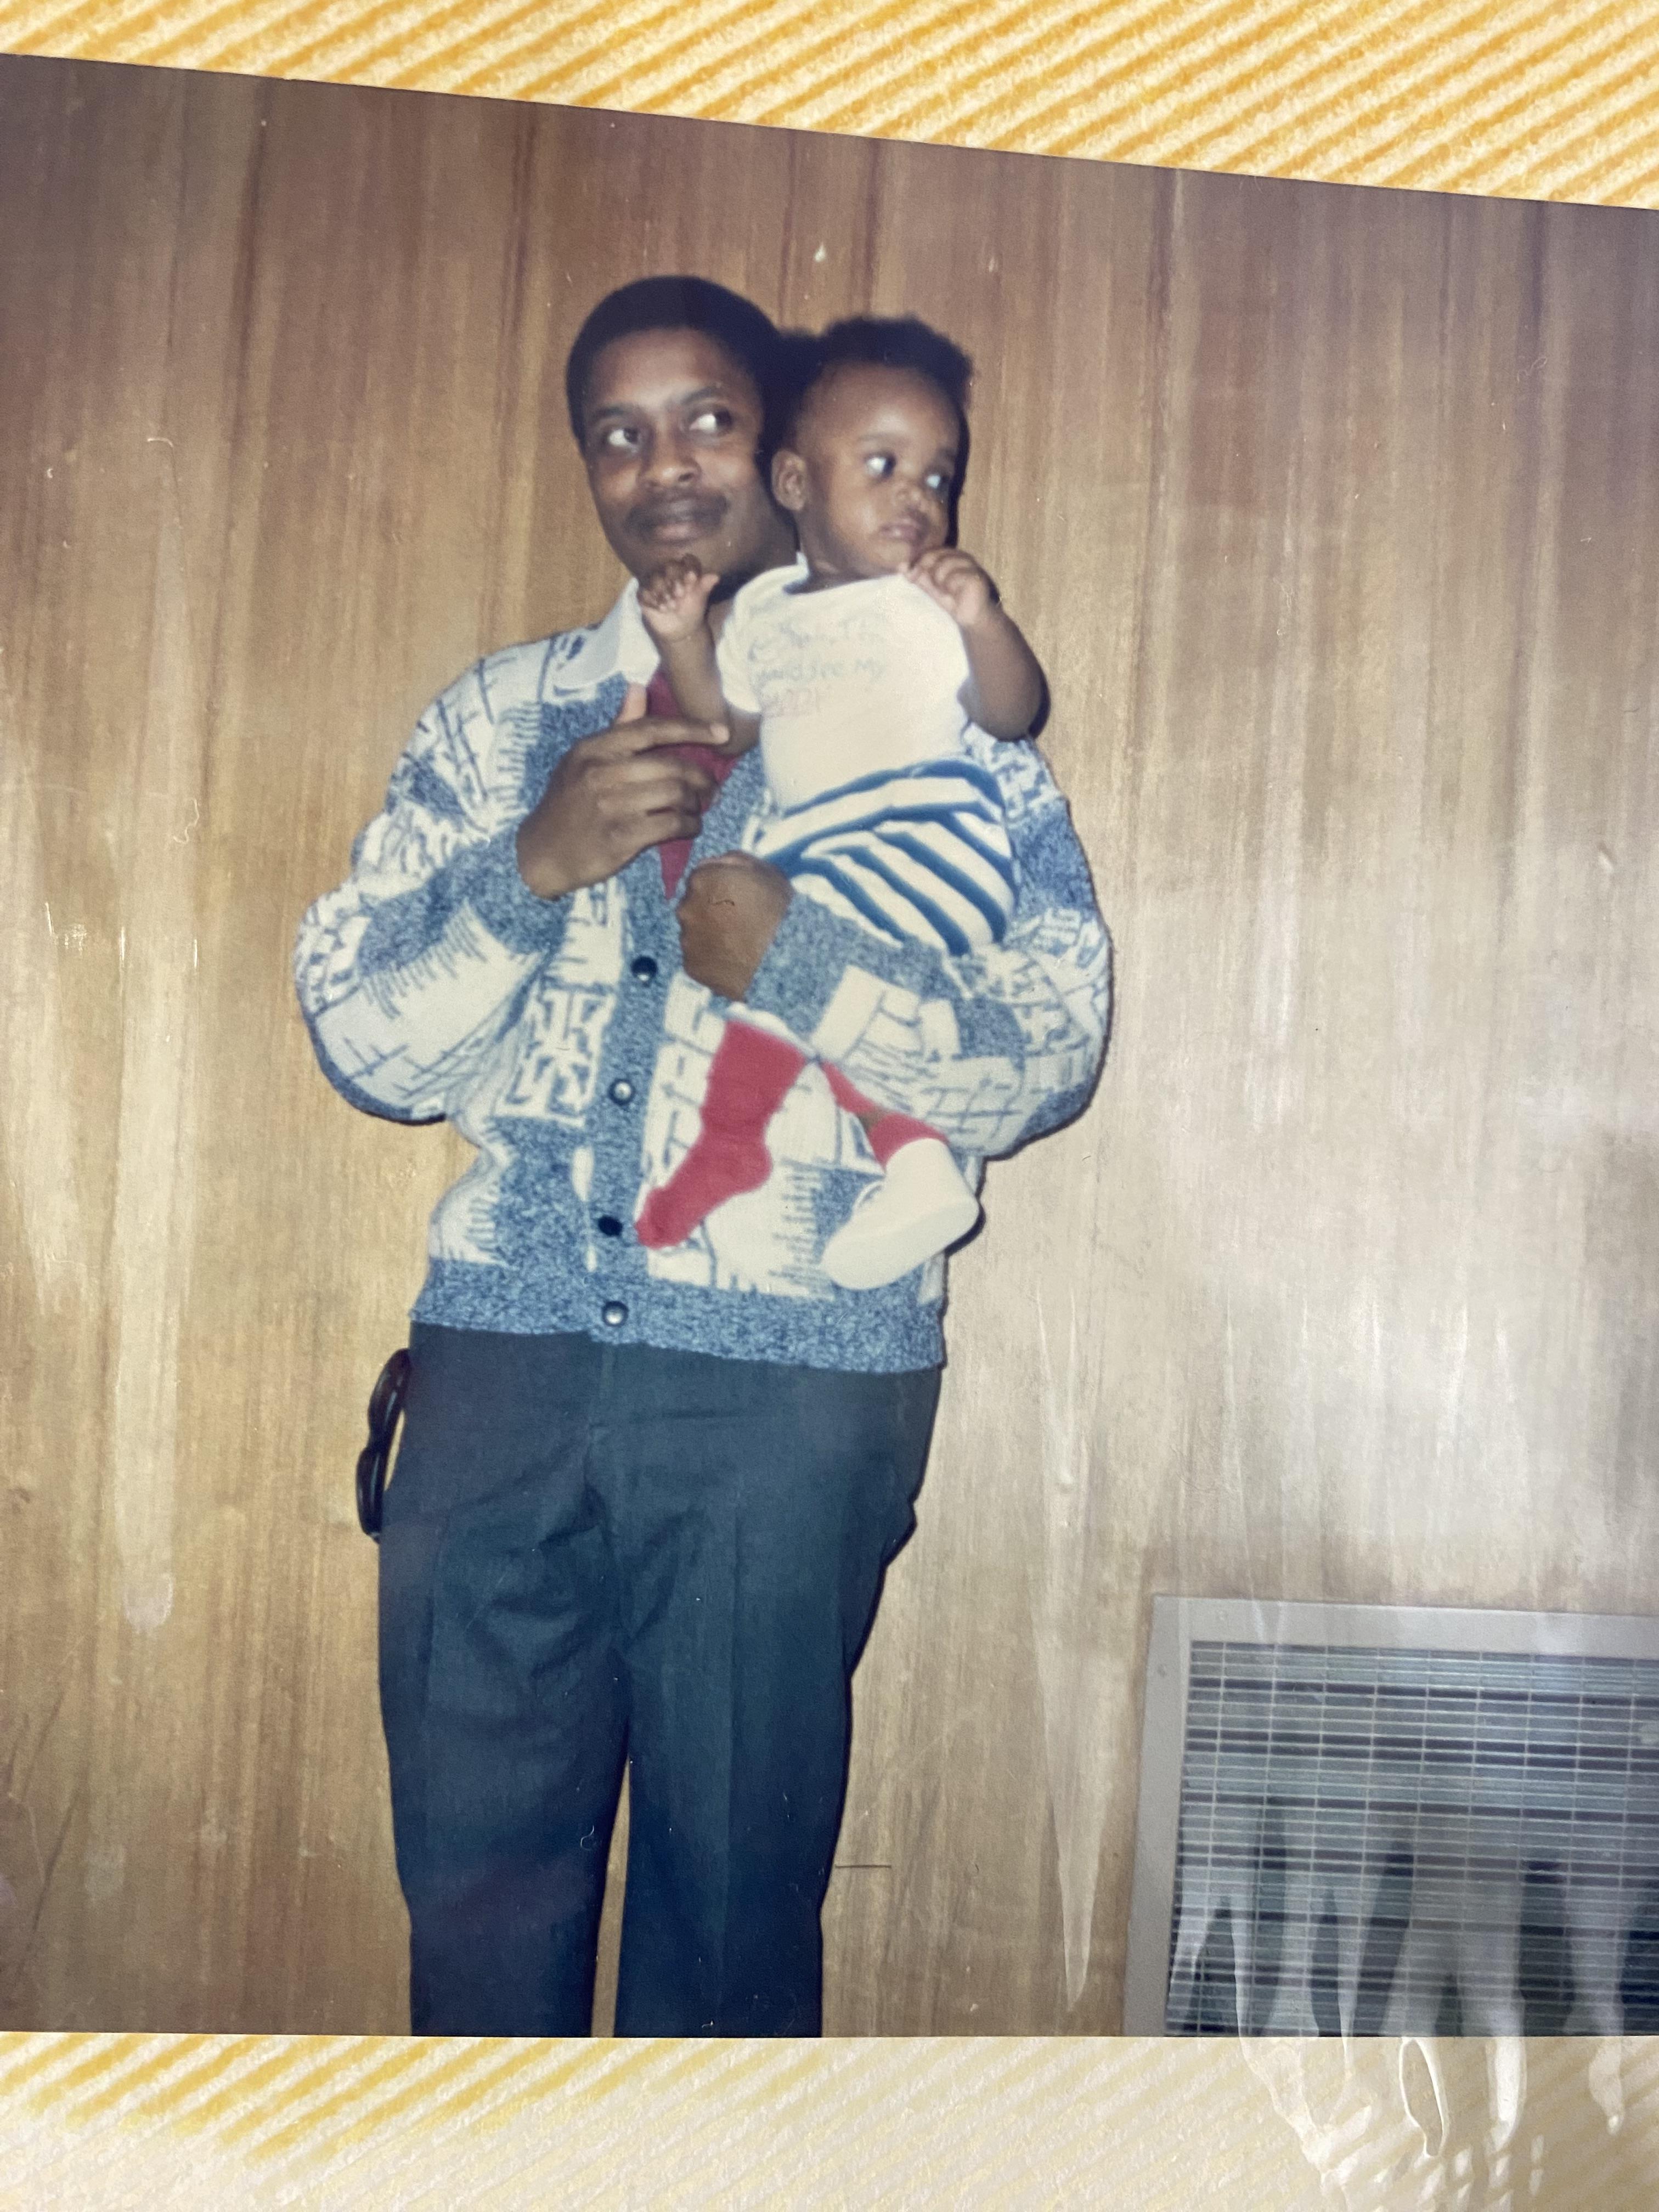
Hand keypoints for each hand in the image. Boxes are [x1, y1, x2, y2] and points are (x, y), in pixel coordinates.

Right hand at [515, 684, 725, 899]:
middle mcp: (600, 773)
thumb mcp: (583, 760)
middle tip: (711, 787)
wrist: (541, 853)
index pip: (650, 729)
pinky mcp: (620, 838)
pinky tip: (689, 827)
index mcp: (593, 749)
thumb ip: (617, 728)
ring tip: (697, 807)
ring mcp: (610, 806)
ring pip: (675, 795)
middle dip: (700, 777)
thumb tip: (638, 688)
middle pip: (670, 765)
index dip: (691, 728)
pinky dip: (688, 826)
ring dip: (695, 803)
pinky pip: (670, 825)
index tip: (721, 733)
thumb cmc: (568, 803)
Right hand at [638, 554, 720, 645]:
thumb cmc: (691, 610)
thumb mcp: (699, 599)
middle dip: (675, 581)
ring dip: (664, 593)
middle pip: (669, 566)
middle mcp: (669, 572)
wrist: (679, 629)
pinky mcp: (644, 594)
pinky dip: (652, 600)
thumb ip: (705, 586)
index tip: (692, 580)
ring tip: (670, 606)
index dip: (689, 569)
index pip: (687, 560)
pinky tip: (660, 609)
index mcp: (685, 570)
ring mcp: (655, 582)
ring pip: (655, 578)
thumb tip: (716, 576)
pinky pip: (644, 592)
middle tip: (680, 596)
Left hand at [677, 852, 791, 1000]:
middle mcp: (686, 908)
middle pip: (693, 904)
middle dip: (710, 910)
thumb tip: (717, 863)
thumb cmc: (777, 910)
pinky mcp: (691, 966)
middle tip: (737, 920)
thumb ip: (733, 861)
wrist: (783, 958)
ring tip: (736, 943)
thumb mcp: (764, 870)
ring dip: (709, 934)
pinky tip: (731, 959)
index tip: (736, 897)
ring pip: (694, 932)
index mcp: (701, 879)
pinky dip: (710, 958)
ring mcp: (686, 939)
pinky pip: (698, 958)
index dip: (719, 886)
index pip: (701, 877)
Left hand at [905, 546, 999, 630]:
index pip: (928, 551)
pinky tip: (955, 594)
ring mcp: (970, 564)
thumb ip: (918, 575)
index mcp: (950, 555)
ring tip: (946, 591)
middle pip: (933, 555)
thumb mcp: (930, 586)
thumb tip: (901, 566)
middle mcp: (961, 556)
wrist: (972, 617)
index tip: (910, 577)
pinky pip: (954, 577)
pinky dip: (950, 587)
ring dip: (940, 581)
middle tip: (932, 586)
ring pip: (943, 565)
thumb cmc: (952, 599)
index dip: (916, 562)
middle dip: (925, 571)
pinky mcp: (976, 576)